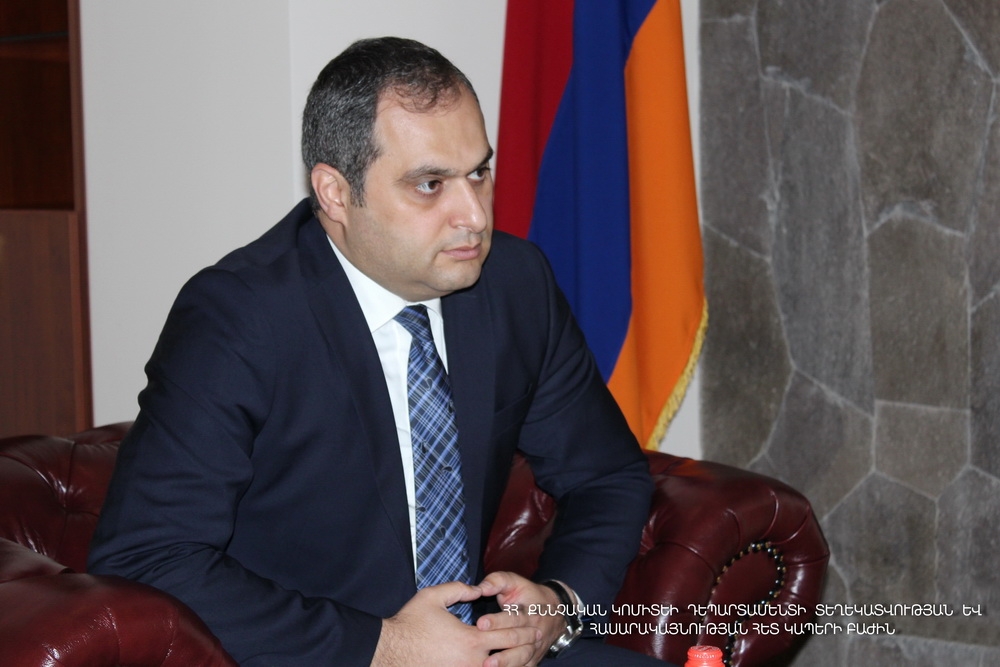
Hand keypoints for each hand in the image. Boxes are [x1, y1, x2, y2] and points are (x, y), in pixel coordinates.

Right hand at [371, 581, 540, 666]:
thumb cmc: (411, 624)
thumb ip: (459, 589)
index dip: (524, 628)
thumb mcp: (433, 596)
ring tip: (524, 655)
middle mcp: (473, 661)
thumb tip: (478, 589)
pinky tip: (500, 664)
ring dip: (513, 661)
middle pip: (509, 654)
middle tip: (538, 638)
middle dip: (526, 645)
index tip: (535, 624)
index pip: (509, 635)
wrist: (390, 652)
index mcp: (472, 639)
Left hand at [475, 572, 568, 666]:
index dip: (497, 621)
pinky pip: (524, 666)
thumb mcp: (514, 582)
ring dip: (506, 663)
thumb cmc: (528, 595)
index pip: (513, 617)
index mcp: (528, 611)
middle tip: (483, 655)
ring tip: (488, 666)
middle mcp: (534, 630)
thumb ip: (497, 581)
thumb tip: (480, 588)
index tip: (481, 623)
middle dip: (501, 647)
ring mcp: (535, 647)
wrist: (555, 612)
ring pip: (522, 657)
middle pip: (517, 641)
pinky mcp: (533, 659)